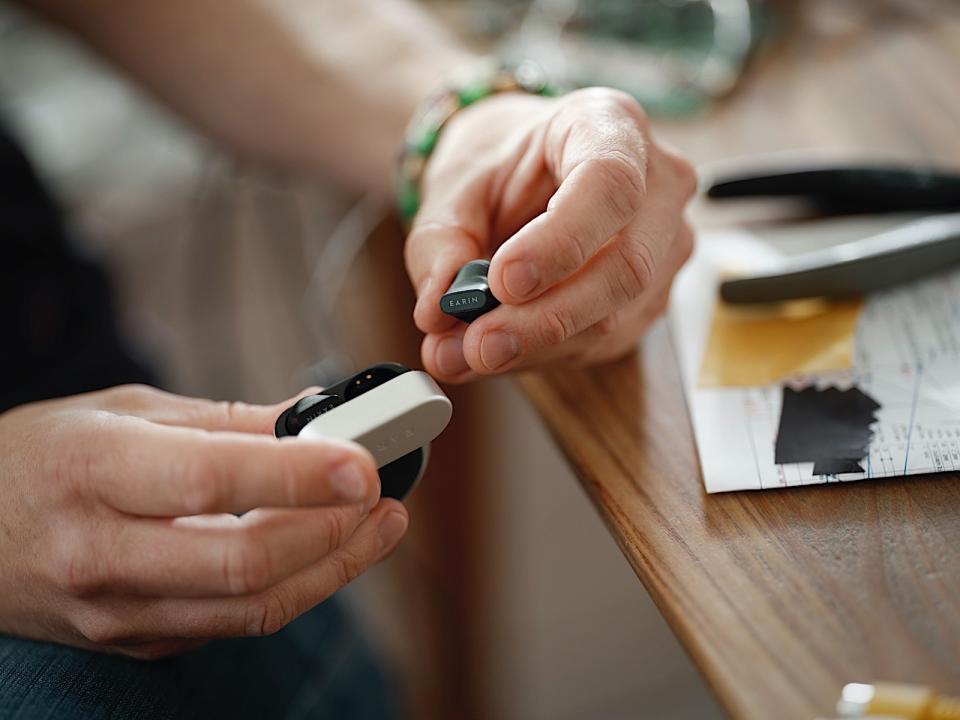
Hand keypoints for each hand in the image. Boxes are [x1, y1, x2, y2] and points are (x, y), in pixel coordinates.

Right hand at [0, 385, 407, 658]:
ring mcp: (117, 612)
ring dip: (333, 567)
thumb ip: (227, 420)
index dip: (297, 474)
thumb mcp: (124, 412)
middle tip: (380, 494)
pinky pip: (234, 623)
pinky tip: (325, 551)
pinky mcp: (137, 643)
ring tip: (378, 526)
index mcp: (93, 471)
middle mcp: (100, 553)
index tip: (363, 461)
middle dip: (333, 530)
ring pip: (252, 608)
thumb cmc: (45, 458)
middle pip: (244, 561)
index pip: (210, 479)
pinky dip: (293, 587)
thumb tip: (319, 417)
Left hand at [405, 88, 696, 381]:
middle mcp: (658, 184)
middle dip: (544, 318)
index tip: (503, 281)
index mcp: (610, 125)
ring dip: (536, 346)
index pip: (610, 185)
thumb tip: (438, 311)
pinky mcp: (651, 296)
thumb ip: (440, 245)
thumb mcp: (453, 188)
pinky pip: (605, 341)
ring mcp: (665, 245)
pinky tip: (503, 348)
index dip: (561, 242)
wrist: (520, 172)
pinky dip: (545, 354)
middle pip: (625, 265)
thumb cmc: (497, 166)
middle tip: (477, 345)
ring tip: (466, 352)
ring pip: (615, 316)